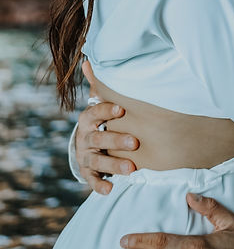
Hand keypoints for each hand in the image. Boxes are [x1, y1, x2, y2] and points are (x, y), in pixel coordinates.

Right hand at [74, 59, 138, 193]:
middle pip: (98, 139)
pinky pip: (92, 181)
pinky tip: (110, 189)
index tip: (121, 109)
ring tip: (131, 169)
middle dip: (115, 140)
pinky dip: (99, 186)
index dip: (106, 110)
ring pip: (97, 162)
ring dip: (113, 165)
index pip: (94, 112)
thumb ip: (98, 84)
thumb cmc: (102, 119)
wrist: (88, 144)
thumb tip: (88, 59)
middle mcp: (84, 138)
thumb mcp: (100, 102)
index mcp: (88, 119)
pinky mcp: (88, 173)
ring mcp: (86, 156)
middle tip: (134, 142)